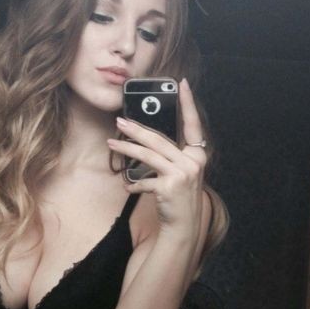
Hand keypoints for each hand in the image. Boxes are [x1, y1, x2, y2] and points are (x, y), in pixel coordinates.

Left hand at [107, 78, 206, 232]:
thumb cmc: (178, 196)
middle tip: (120, 121)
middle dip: (136, 129)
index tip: (182, 84)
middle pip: (159, 139)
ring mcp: (182, 174)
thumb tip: (145, 138)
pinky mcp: (169, 186)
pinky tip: (127, 186)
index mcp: (197, 155)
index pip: (192, 124)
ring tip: (112, 144)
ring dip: (127, 149)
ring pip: (148, 155)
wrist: (183, 224)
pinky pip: (145, 180)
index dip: (188, 103)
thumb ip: (170, 155)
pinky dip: (133, 183)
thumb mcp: (180, 172)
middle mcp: (193, 162)